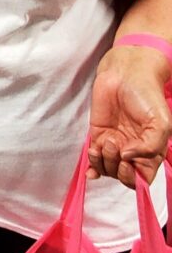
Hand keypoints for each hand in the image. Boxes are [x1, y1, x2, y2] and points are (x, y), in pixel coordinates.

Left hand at [88, 45, 171, 187]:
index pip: (142, 178)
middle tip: (116, 146)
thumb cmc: (147, 96)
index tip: (128, 162)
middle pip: (122, 176)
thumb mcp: (160, 123)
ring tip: (106, 141)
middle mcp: (133, 151)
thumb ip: (150, 146)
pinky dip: (91, 165)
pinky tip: (91, 159)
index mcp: (151, 151)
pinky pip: (93, 158)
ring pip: (107, 169)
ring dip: (102, 162)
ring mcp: (114, 144)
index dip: (133, 178)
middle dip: (117, 168)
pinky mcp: (97, 135)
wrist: (125, 74)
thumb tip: (128, 158)